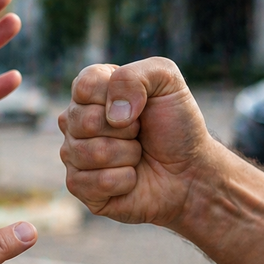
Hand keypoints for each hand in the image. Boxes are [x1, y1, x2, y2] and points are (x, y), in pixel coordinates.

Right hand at [58, 58, 215, 226]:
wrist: (190, 171)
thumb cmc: (176, 125)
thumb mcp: (166, 81)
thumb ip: (135, 76)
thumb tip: (113, 114)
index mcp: (91, 90)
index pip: (84, 87)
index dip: (118, 97)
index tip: (139, 106)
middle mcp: (76, 121)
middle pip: (83, 121)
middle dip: (126, 130)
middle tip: (140, 134)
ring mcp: (74, 154)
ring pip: (91, 154)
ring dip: (128, 156)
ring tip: (137, 156)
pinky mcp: (80, 187)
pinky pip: (97, 182)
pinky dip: (125, 181)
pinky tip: (131, 178)